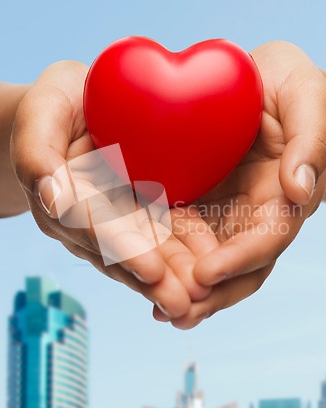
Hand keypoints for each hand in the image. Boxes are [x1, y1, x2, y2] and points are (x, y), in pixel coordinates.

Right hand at [11, 61, 216, 318]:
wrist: (79, 110)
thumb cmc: (59, 104)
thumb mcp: (43, 112)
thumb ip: (36, 152)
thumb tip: (51, 196)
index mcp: (63, 197)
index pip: (90, 226)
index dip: (120, 247)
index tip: (150, 269)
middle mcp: (89, 219)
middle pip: (120, 253)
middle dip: (151, 278)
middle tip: (182, 303)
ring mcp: (114, 220)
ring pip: (143, 252)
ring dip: (170, 278)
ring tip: (199, 299)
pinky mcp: (139, 214)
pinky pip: (162, 237)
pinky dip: (183, 256)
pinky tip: (207, 275)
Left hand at [154, 41, 325, 328]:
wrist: (260, 82)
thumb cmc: (290, 87)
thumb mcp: (306, 99)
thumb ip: (311, 141)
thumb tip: (300, 191)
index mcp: (283, 198)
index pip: (267, 240)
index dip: (239, 261)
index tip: (206, 275)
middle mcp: (253, 215)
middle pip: (237, 267)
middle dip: (210, 294)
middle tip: (175, 314)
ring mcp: (224, 213)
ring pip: (207, 261)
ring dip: (185, 289)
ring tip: (157, 309)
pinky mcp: (197, 203)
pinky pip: (181, 236)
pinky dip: (166, 259)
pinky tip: (140, 273)